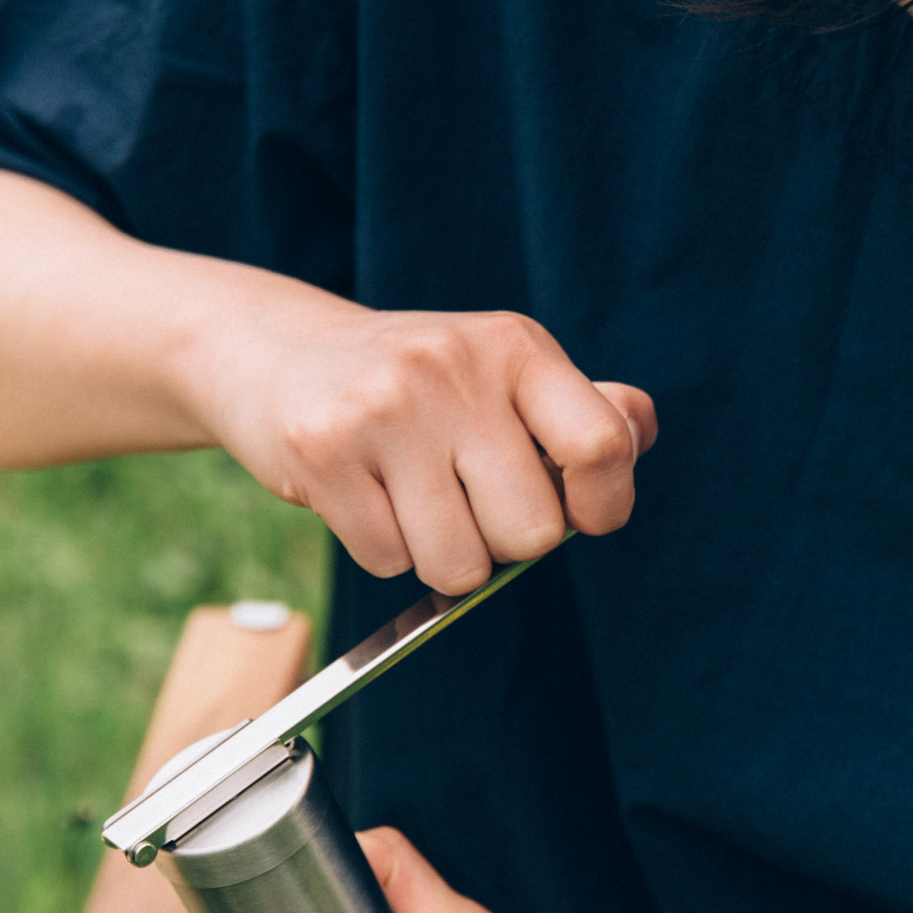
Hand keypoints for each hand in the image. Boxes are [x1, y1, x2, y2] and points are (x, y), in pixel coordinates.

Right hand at [188, 300, 657, 597]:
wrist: (278, 351)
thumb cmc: (415, 382)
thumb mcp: (500, 371)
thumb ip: (581, 409)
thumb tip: (634, 435)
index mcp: (515, 347)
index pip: (602, 446)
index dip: (604, 505)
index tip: (582, 512)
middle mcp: (454, 369)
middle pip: (531, 534)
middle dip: (503, 543)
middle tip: (468, 503)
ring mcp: (385, 410)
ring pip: (458, 564)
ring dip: (440, 557)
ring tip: (413, 502)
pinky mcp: (324, 453)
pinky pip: (387, 560)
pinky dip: (382, 549)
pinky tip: (365, 498)